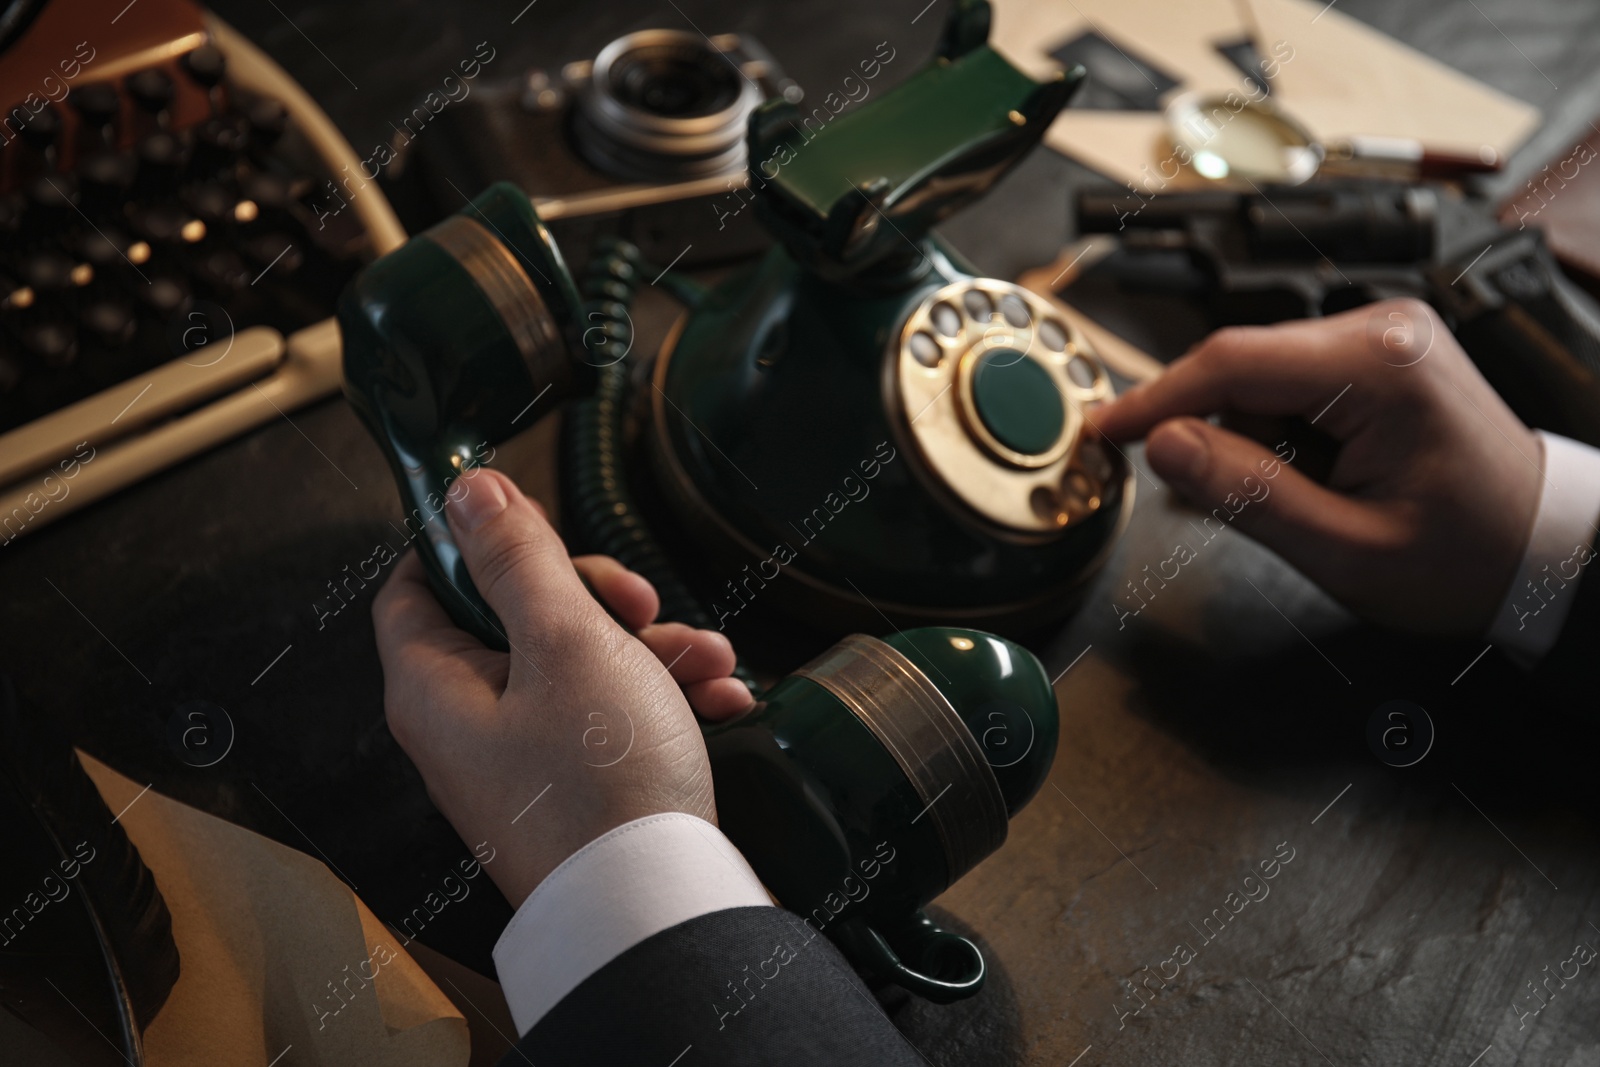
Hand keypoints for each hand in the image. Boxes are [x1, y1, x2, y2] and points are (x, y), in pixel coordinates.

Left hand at [371, 467, 752, 907]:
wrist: (655, 910)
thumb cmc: (602, 782)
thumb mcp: (564, 641)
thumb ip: (518, 558)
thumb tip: (466, 490)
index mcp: (434, 684)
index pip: (419, 581)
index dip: (475, 541)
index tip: (539, 525)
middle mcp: (465, 725)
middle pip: (511, 619)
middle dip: (594, 598)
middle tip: (642, 602)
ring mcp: (519, 762)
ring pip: (575, 667)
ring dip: (647, 648)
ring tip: (708, 657)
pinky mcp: (570, 791)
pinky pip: (606, 719)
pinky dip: (658, 699)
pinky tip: (717, 697)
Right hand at [1092, 299, 1542, 635]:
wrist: (1543, 550)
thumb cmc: (1465, 557)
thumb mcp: (1344, 548)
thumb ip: (1246, 495)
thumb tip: (1163, 447)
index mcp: (1378, 366)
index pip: (1230, 363)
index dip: (1153, 400)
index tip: (1103, 433)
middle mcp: (1381, 329)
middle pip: (1240, 365)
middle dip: (1205, 430)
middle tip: (1189, 493)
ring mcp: (1382, 336)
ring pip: (1259, 377)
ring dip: (1246, 438)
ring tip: (1296, 502)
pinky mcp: (1377, 353)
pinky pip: (1290, 383)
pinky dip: (1273, 432)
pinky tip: (1302, 480)